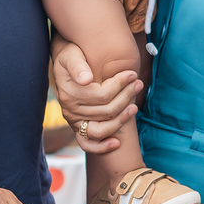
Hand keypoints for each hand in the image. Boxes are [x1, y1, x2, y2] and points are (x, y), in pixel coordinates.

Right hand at [51, 38, 143, 152]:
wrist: (64, 62)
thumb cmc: (70, 56)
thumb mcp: (71, 55)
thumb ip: (77, 66)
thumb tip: (86, 79)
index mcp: (70, 94)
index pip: (102, 95)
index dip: (120, 85)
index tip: (132, 74)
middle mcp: (70, 110)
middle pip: (106, 111)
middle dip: (126, 97)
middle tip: (138, 84)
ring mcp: (73, 121)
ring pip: (101, 129)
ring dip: (121, 120)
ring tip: (134, 107)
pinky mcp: (78, 128)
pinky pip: (87, 144)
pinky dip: (101, 147)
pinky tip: (116, 143)